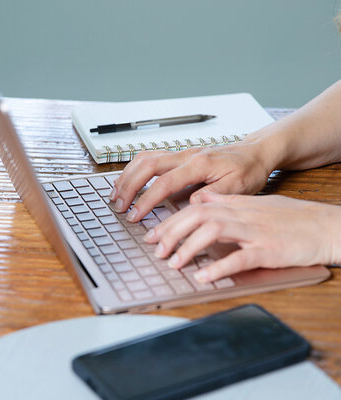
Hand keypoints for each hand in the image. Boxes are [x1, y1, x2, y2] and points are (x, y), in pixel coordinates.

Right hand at [110, 139, 276, 221]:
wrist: (254, 152)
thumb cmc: (248, 169)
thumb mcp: (239, 187)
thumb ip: (214, 195)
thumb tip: (190, 205)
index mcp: (200, 163)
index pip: (165, 182)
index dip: (146, 199)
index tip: (135, 215)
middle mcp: (186, 155)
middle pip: (147, 165)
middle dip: (129, 186)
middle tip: (119, 206)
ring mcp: (181, 153)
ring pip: (145, 158)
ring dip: (128, 175)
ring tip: (116, 194)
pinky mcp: (179, 155)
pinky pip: (151, 157)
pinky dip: (135, 169)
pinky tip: (129, 180)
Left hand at [143, 191, 339, 282]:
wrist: (326, 225)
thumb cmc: (292, 218)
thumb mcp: (256, 204)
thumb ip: (227, 201)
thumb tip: (202, 198)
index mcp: (237, 204)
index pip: (196, 207)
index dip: (171, 221)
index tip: (154, 234)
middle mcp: (242, 214)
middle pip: (199, 216)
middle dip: (172, 231)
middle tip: (156, 249)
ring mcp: (256, 231)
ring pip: (214, 231)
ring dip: (189, 247)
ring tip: (173, 263)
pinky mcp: (269, 250)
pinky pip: (240, 257)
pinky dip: (219, 266)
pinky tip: (203, 276)